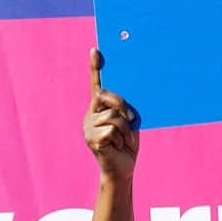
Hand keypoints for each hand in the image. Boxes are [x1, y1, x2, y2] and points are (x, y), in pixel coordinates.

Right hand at [84, 49, 139, 181]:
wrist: (123, 170)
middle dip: (123, 105)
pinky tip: (119, 146)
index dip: (95, 68)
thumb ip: (126, 110)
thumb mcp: (130, 123)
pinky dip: (122, 138)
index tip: (96, 50)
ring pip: (113, 115)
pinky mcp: (91, 139)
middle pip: (106, 96)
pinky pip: (112, 129)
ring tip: (125, 141)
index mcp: (100, 108)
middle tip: (133, 119)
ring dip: (126, 130)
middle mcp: (91, 114)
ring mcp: (89, 126)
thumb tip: (132, 98)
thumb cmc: (127, 145)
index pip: (97, 85)